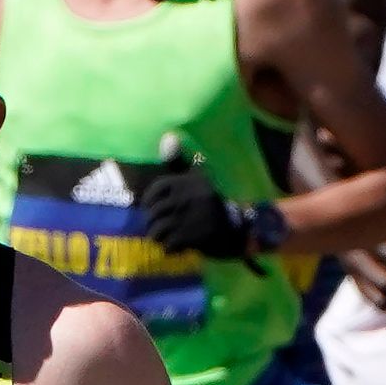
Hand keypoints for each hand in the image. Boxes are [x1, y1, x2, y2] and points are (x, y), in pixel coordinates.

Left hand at [134, 166, 268, 259]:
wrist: (237, 228)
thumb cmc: (211, 201)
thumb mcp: (198, 177)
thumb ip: (179, 161)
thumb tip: (167, 137)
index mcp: (189, 182)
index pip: (156, 189)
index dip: (148, 200)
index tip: (149, 207)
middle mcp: (188, 198)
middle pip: (154, 212)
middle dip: (152, 222)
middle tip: (157, 226)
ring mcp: (190, 218)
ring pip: (158, 230)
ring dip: (158, 236)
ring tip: (163, 237)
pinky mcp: (193, 237)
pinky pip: (169, 244)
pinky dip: (169, 247)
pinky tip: (175, 246)